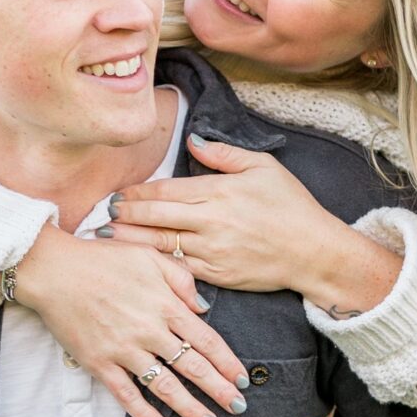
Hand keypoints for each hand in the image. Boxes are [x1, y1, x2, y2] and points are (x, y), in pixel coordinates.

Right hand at [11, 225, 248, 416]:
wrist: (54, 270)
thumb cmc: (101, 259)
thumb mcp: (148, 255)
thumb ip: (181, 279)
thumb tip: (203, 307)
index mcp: (165, 304)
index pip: (206, 340)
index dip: (227, 362)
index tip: (242, 379)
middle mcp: (149, 330)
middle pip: (193, 367)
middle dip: (219, 390)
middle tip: (238, 408)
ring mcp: (124, 349)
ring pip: (164, 386)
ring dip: (190, 408)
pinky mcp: (99, 363)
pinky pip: (126, 394)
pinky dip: (144, 414)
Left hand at [103, 137, 401, 315]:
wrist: (314, 252)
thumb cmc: (291, 206)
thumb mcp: (264, 167)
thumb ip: (224, 154)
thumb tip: (193, 140)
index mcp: (219, 192)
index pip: (166, 191)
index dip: (138, 193)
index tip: (119, 194)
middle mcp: (211, 223)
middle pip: (156, 218)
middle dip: (125, 216)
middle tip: (102, 213)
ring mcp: (212, 252)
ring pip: (160, 246)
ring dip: (130, 242)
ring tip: (106, 239)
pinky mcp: (216, 276)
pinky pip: (178, 269)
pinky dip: (155, 265)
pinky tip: (137, 263)